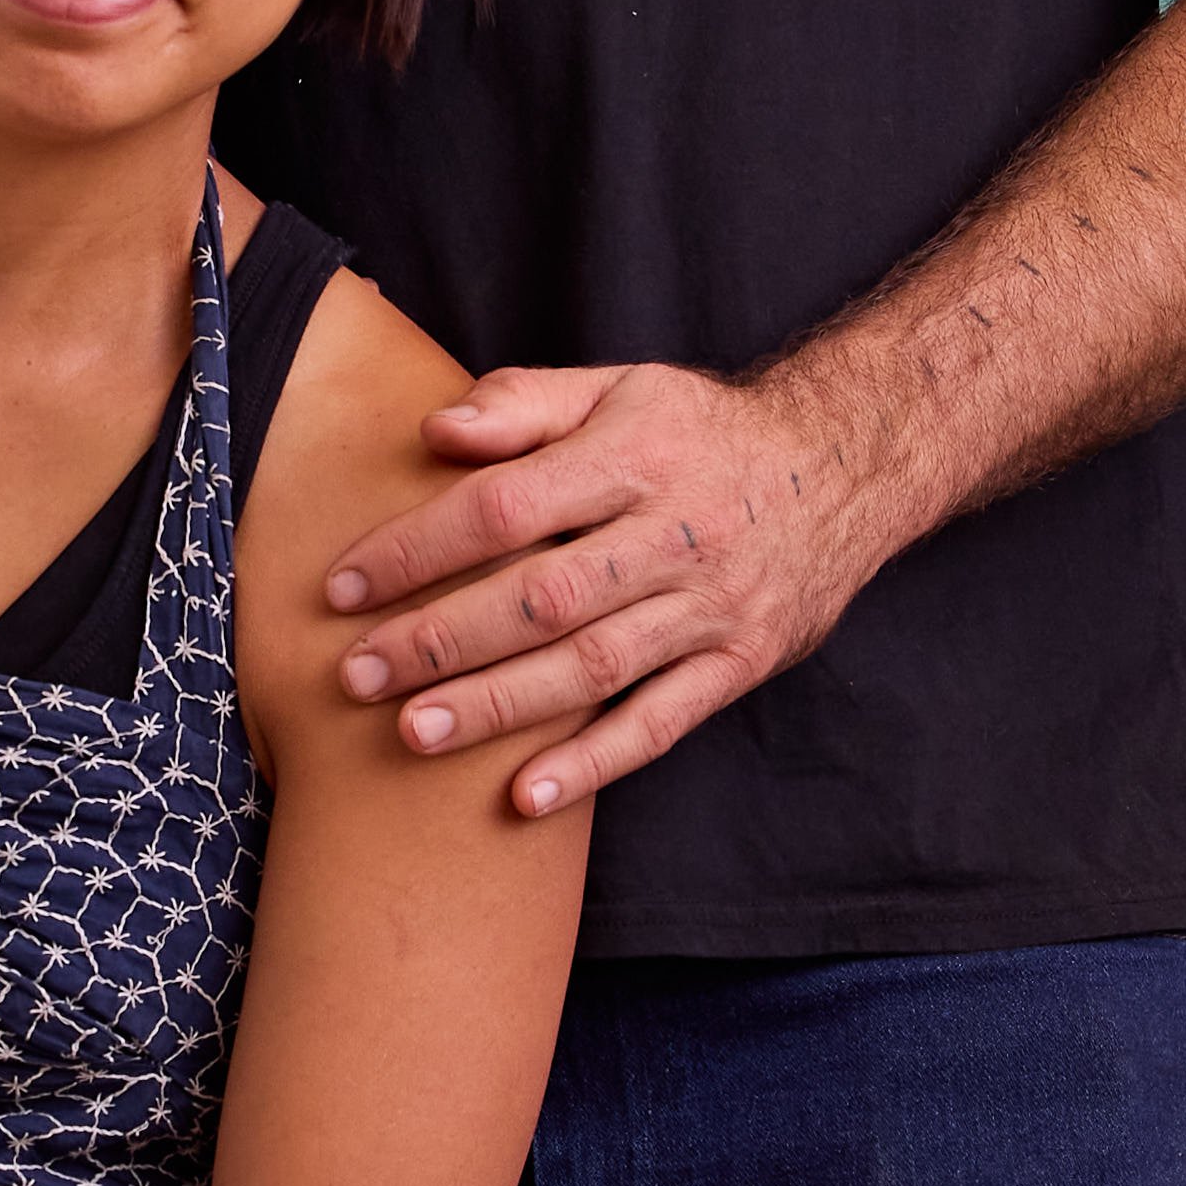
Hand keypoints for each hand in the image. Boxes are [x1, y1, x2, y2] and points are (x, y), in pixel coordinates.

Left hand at [318, 358, 878, 811]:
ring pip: (592, 667)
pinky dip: (593, 764)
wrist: (845, 467)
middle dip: (440, 640)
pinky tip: (525, 797)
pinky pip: (660, 722)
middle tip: (356, 674)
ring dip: (498, 706)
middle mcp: (675, 534)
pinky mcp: (739, 662)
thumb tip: (436, 431)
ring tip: (413, 733)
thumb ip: (525, 403)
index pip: (506, 507)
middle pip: (542, 597)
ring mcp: (711, 606)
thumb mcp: (621, 388)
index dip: (418, 549)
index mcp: (634, 456)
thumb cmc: (701, 432)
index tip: (341, 585)